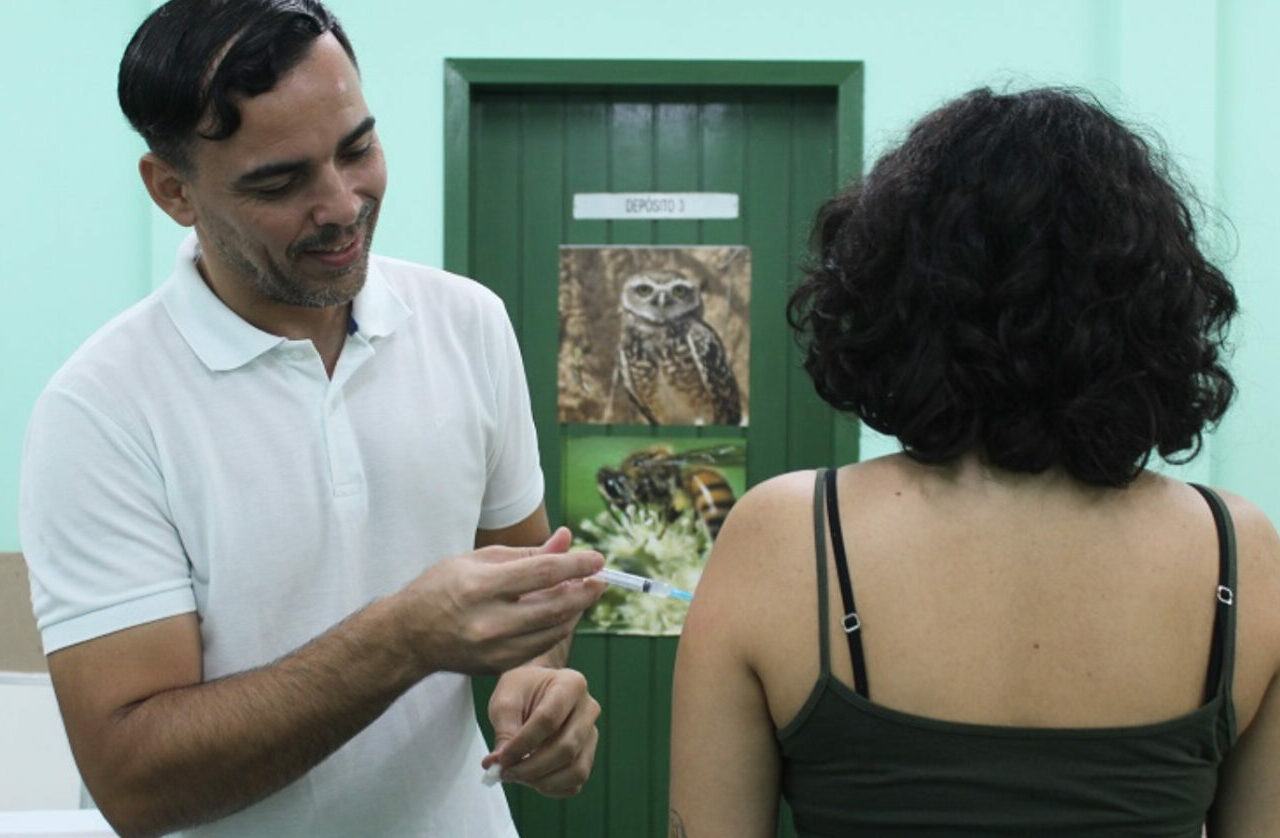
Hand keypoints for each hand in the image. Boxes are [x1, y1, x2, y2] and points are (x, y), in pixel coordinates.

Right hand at [397, 528, 605, 674]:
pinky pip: (540, 646)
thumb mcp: (478, 560)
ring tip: (582, 593)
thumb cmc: (440, 588)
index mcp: (481, 587)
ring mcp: (494, 649)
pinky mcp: (498, 667)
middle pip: (555, 607)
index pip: (543, 573)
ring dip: (575, 611)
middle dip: (586, 592)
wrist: (407, 637)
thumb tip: (567, 539)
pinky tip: (561, 613)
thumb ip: (526, 552)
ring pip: (554, 631)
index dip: (576, 565)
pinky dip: (556, 628)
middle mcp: (489, 622)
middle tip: (600, 580)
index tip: (598, 558)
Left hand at [483, 665, 600, 796]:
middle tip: (505, 773)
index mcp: (571, 684)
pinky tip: (532, 780)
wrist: (536, 689)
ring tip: (517, 776)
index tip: (501, 758)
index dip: (522, 744)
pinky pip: (576, 781)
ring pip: (576, 769)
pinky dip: (552, 788)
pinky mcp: (588, 754)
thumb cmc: (522, 691)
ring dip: (543, 781)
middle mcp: (588, 709)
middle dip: (532, 767)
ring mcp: (592, 734)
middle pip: (566, 748)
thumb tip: (498, 763)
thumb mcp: (506, 700)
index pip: (548, 720)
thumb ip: (504, 730)